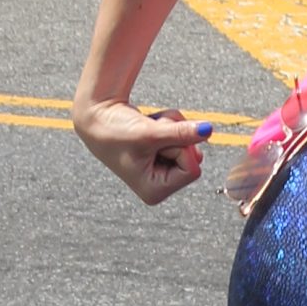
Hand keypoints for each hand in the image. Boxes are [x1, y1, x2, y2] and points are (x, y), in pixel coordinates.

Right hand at [75, 99, 212, 204]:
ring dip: (173, 127)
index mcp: (154, 191)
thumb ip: (181, 133)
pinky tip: (149, 124)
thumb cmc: (115, 129)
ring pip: (190, 145)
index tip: (153, 143)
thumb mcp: (150, 133)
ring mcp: (162, 170)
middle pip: (193, 157)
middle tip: (149, 136)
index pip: (193, 170)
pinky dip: (170, 124)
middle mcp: (160, 185)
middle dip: (176, 138)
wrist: (97, 114)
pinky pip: (184, 137)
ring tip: (147, 128)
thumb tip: (208, 129)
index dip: (179, 149)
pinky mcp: (164, 155)